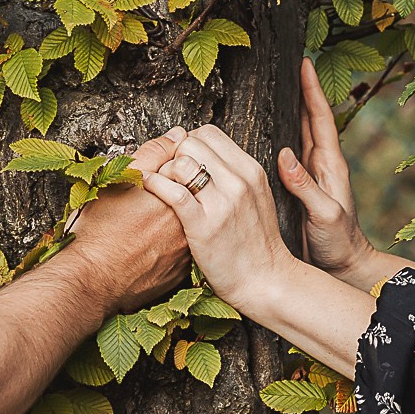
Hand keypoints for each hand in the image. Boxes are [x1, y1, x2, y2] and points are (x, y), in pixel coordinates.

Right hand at [58, 130, 190, 313]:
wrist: (89, 281)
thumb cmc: (97, 230)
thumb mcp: (116, 180)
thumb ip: (153, 154)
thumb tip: (178, 135)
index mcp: (174, 198)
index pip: (183, 170)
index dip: (161, 170)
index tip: (144, 181)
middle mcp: (186, 224)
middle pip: (185, 197)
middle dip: (168, 195)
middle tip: (139, 207)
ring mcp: (184, 252)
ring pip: (181, 225)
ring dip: (166, 222)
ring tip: (139, 228)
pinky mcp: (178, 274)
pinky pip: (177, 252)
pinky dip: (165, 247)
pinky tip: (144, 248)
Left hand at [141, 124, 298, 318]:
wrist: (266, 281)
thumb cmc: (256, 243)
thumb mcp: (257, 198)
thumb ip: (236, 174)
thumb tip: (209, 155)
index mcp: (250, 171)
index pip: (210, 133)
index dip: (189, 141)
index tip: (182, 158)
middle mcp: (238, 182)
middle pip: (192, 142)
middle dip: (174, 153)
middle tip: (168, 172)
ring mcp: (222, 204)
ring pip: (181, 162)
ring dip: (165, 169)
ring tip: (162, 184)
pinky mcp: (204, 226)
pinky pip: (173, 192)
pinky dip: (155, 184)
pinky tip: (148, 187)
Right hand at [276, 56, 376, 282]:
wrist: (344, 265)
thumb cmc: (339, 242)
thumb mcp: (324, 215)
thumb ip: (305, 187)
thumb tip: (285, 155)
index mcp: (330, 165)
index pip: (320, 118)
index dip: (312, 91)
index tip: (305, 64)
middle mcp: (321, 164)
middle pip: (309, 119)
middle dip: (301, 91)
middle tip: (289, 64)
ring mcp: (311, 175)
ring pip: (299, 133)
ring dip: (292, 109)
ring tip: (279, 87)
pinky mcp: (300, 187)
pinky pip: (289, 153)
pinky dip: (281, 135)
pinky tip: (269, 130)